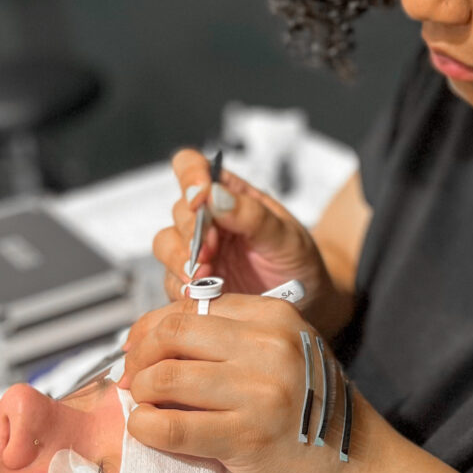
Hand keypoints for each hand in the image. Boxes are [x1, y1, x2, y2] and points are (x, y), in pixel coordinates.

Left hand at [118, 294, 362, 472]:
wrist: (353, 468)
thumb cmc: (310, 411)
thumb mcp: (284, 354)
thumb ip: (235, 337)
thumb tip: (157, 335)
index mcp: (276, 316)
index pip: (195, 305)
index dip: (154, 325)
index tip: (138, 347)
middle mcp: (270, 345)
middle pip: (175, 333)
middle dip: (141, 354)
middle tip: (133, 376)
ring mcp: (261, 391)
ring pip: (167, 376)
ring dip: (141, 391)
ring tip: (143, 404)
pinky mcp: (247, 437)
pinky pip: (173, 426)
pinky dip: (145, 427)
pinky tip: (145, 429)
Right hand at [154, 149, 339, 322]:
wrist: (307, 304)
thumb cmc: (297, 261)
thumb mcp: (285, 236)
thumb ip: (252, 215)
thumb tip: (213, 194)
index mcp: (232, 196)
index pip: (194, 168)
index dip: (189, 176)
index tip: (199, 200)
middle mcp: (209, 220)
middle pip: (179, 210)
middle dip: (191, 230)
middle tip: (210, 252)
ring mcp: (198, 251)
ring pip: (166, 244)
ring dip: (179, 259)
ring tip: (202, 277)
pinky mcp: (192, 283)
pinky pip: (171, 281)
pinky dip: (180, 287)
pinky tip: (200, 294)